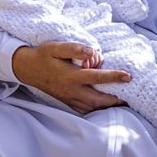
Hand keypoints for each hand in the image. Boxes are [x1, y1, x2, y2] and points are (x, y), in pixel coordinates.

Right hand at [11, 42, 127, 114]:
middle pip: (98, 99)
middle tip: (130, 97)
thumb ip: (74, 48)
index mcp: (70, 76)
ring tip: (121, 102)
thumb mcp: (56, 47)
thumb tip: (92, 52)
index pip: (96, 77)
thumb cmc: (42, 55)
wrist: (26, 68)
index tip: (128, 76)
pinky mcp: (66, 101)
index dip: (113, 77)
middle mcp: (71, 90)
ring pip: (92, 107)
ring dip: (107, 106)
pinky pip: (84, 109)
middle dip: (115, 100)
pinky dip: (96, 109)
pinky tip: (103, 105)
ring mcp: (68, 98)